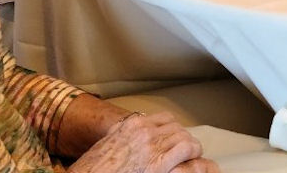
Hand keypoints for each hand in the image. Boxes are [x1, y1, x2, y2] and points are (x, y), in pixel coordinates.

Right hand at [70, 112, 217, 172]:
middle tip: (186, 149)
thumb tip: (128, 134)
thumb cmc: (93, 168)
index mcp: (132, 125)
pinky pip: (187, 149)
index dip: (173, 130)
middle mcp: (144, 131)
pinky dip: (193, 153)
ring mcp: (152, 146)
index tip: (174, 138)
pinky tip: (192, 158)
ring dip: (190, 146)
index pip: (164, 119)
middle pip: (177, 128)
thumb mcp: (108, 142)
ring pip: (184, 137)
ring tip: (191, 155)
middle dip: (182, 138)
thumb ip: (123, 135)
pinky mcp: (158, 163)